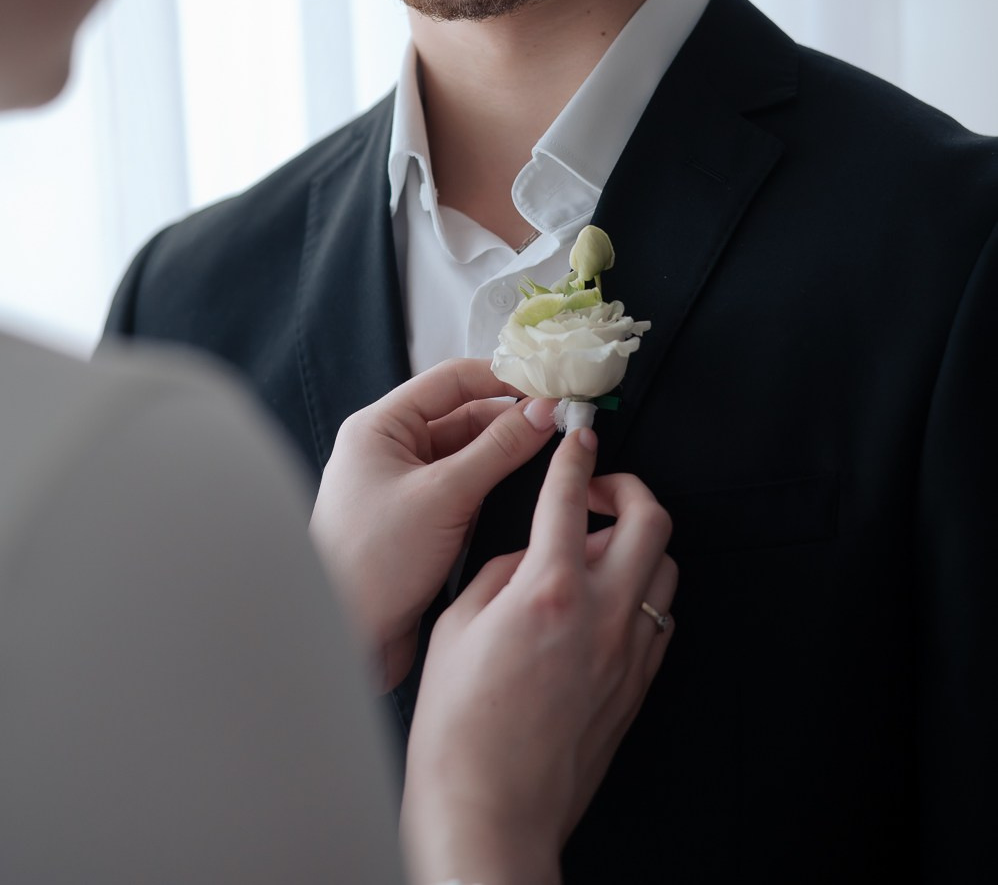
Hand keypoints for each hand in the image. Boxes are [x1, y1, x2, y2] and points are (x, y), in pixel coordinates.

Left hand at [309, 358, 558, 689]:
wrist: (344, 640)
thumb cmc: (374, 561)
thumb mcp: (443, 496)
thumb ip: (498, 449)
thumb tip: (546, 411)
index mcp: (381, 427)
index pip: (452, 380)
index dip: (504, 378)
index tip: (553, 387)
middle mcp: (392, 450)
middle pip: (464, 416)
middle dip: (513, 420)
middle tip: (566, 424)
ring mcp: (408, 488)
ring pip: (470, 456)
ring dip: (508, 455)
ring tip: (558, 455)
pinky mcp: (421, 523)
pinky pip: (467, 490)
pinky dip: (497, 487)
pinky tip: (531, 492)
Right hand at [400, 427, 675, 884]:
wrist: (490, 812)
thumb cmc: (458, 731)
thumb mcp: (455, 628)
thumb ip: (498, 574)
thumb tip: (527, 554)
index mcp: (548, 590)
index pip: (571, 495)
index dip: (575, 454)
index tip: (577, 438)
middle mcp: (601, 614)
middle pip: (650, 519)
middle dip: (627, 487)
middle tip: (597, 491)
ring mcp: (627, 651)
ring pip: (665, 567)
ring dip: (638, 542)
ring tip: (599, 549)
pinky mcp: (638, 686)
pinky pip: (660, 618)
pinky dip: (641, 594)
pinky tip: (608, 603)